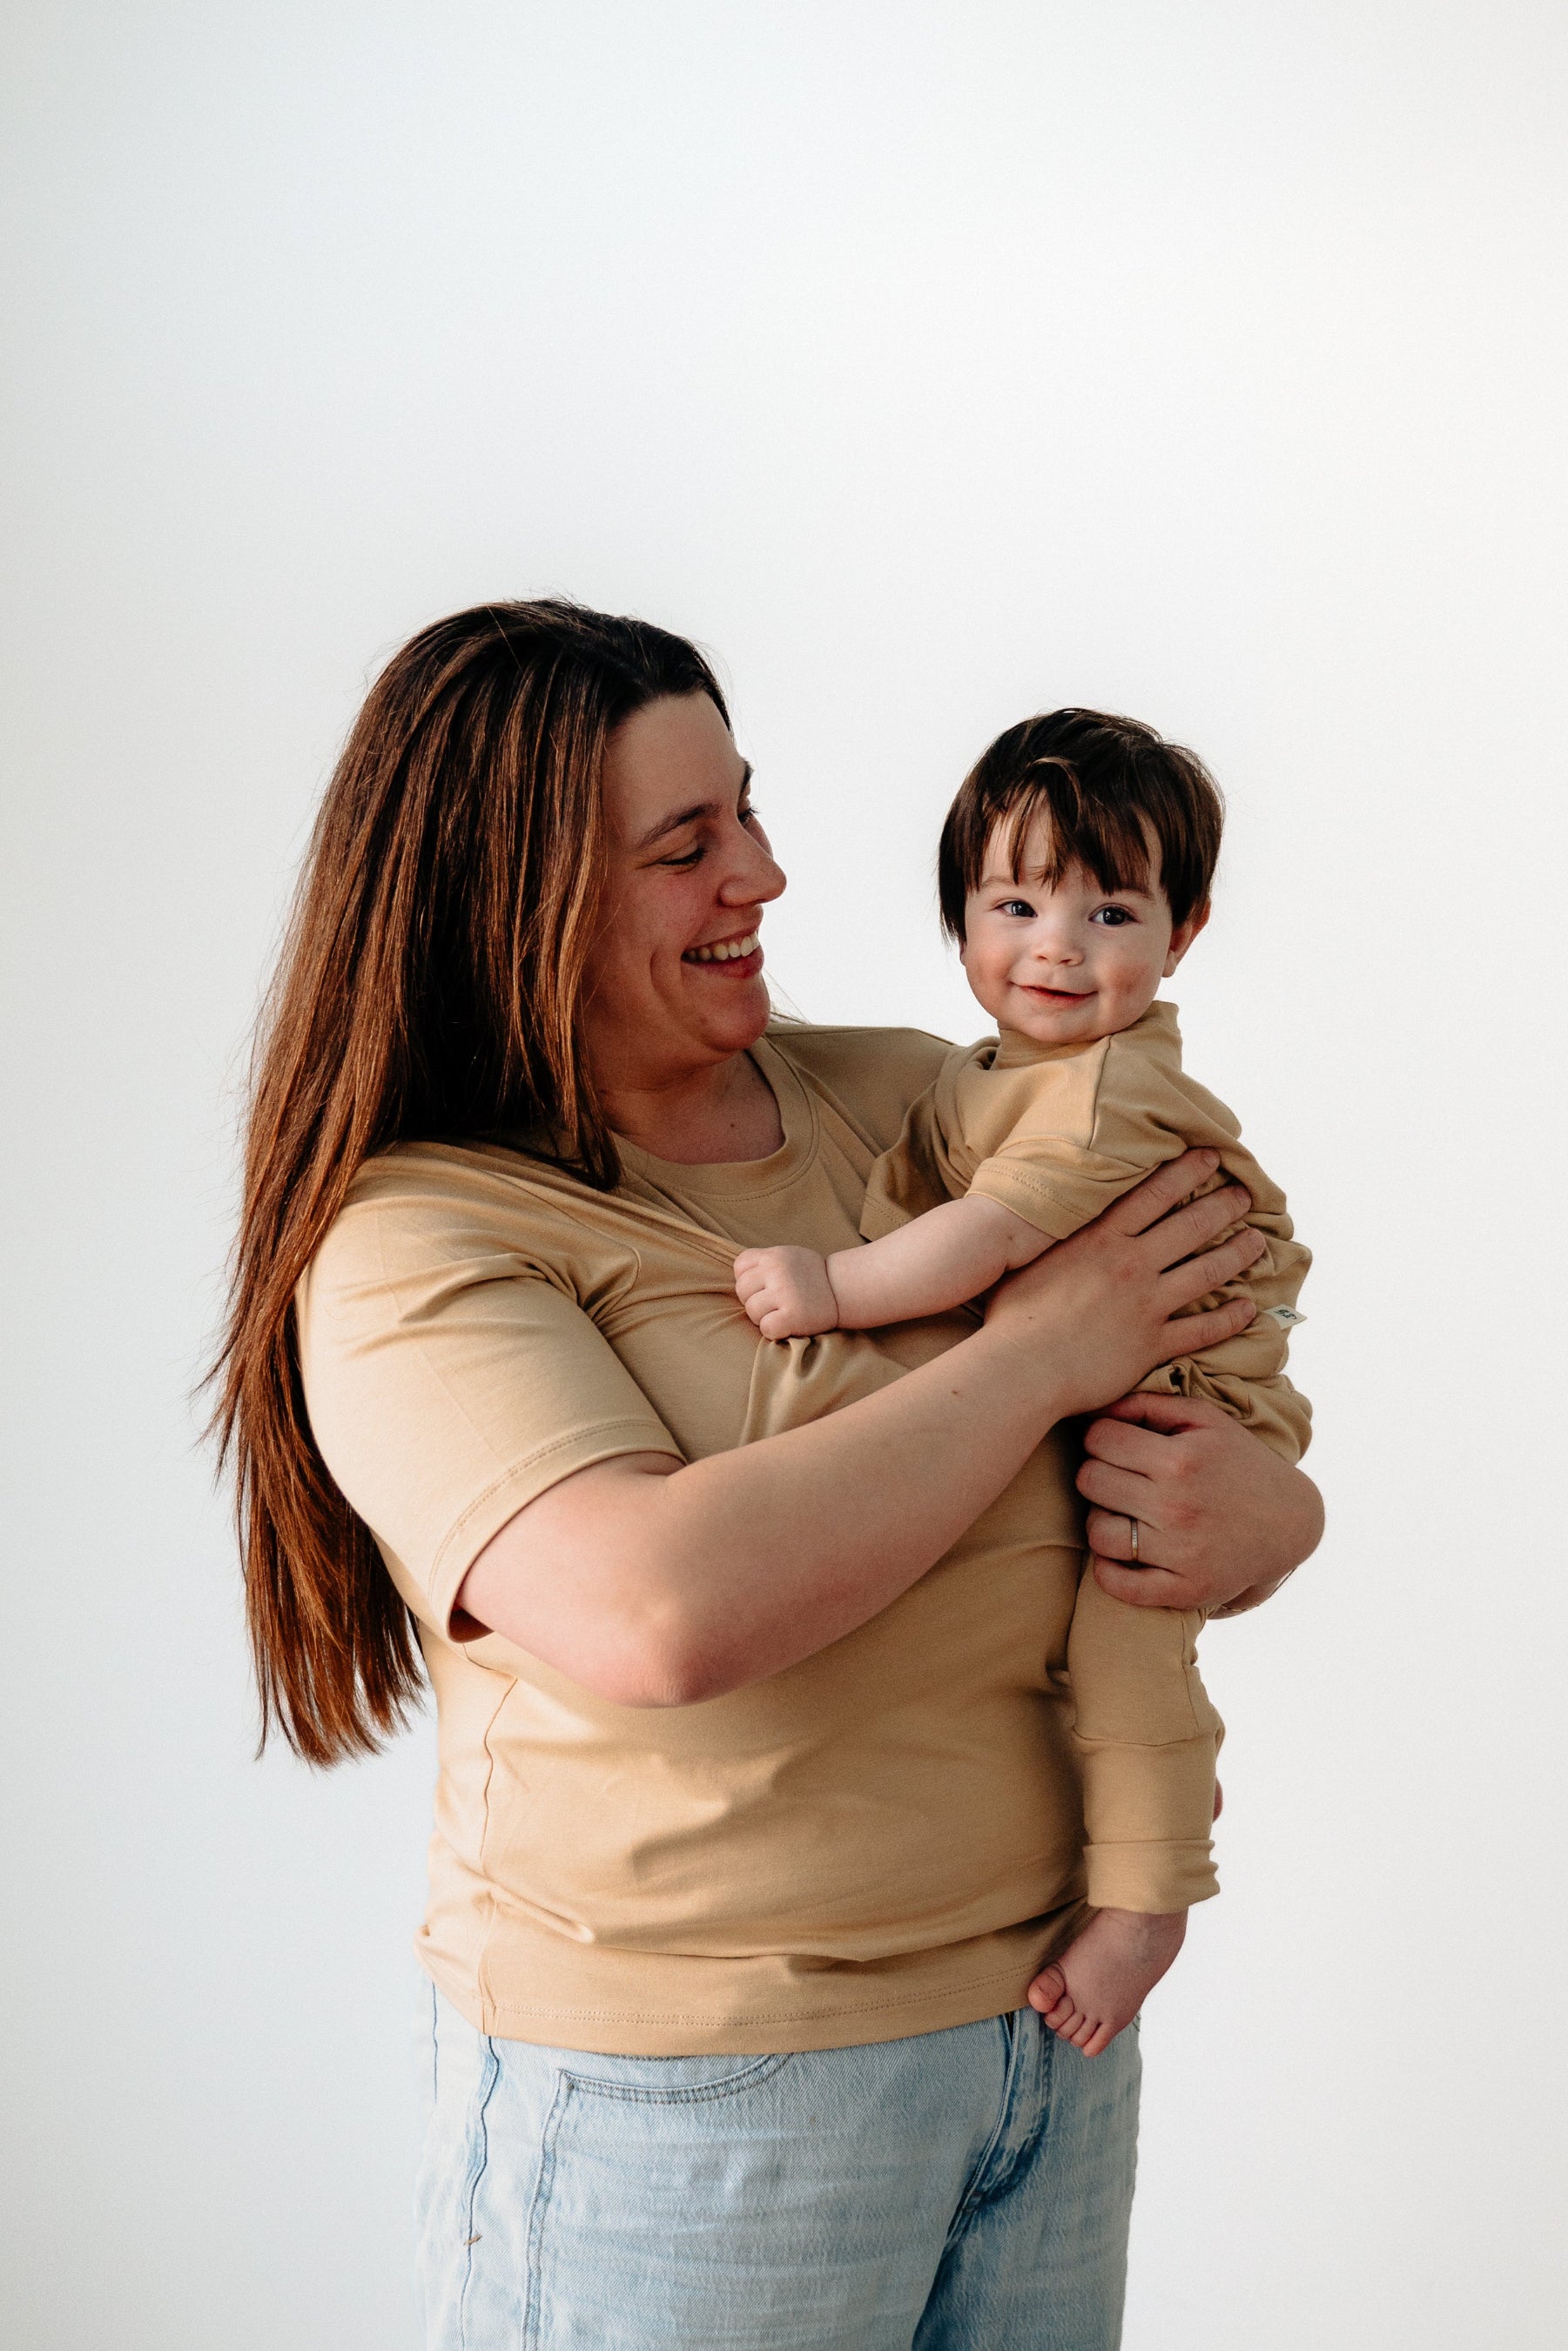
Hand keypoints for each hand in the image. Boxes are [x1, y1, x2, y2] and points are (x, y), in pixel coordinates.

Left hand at [734, 1244, 839, 1338]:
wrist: (843, 1290)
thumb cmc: (811, 1277)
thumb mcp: (788, 1257)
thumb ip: (764, 1262)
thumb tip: (739, 1277)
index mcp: (774, 1255)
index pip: (740, 1266)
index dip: (749, 1280)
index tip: (765, 1286)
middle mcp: (777, 1270)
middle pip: (742, 1291)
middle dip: (754, 1300)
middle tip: (775, 1303)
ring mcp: (785, 1292)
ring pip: (751, 1311)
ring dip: (763, 1317)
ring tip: (782, 1313)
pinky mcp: (793, 1315)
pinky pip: (766, 1328)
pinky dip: (774, 1331)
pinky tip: (787, 1325)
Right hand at [981, 1150, 1266, 1419]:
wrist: (1020, 1368)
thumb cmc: (1012, 1316)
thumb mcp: (1029, 1258)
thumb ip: (1056, 1237)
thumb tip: (1051, 1213)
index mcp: (1100, 1239)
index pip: (1155, 1194)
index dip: (1187, 1172)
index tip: (1212, 1158)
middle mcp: (1131, 1264)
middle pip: (1191, 1226)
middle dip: (1224, 1206)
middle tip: (1246, 1194)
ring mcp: (1146, 1304)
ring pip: (1206, 1272)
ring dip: (1237, 1254)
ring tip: (1258, 1241)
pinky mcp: (1153, 1343)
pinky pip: (1203, 1329)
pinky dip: (1230, 1318)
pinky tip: (1248, 1308)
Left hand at [1078, 1390, 1324, 1614]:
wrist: (1289, 1524)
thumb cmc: (1239, 1462)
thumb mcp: (1205, 1420)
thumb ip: (1149, 1403)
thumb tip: (1095, 1407)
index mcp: (1181, 1460)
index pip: (1099, 1438)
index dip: (1100, 1436)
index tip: (1115, 1444)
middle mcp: (1178, 1506)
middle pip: (1090, 1481)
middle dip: (1097, 1472)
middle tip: (1118, 1476)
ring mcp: (1181, 1553)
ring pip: (1096, 1532)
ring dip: (1101, 1519)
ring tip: (1123, 1513)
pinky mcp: (1185, 1590)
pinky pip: (1117, 1585)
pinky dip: (1108, 1571)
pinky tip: (1122, 1553)